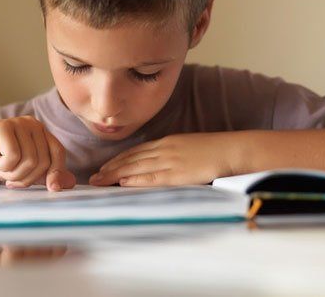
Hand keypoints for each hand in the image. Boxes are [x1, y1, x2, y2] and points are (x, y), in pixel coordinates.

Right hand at [0, 116, 75, 190]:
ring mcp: (18, 123)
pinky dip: (3, 167)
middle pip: (44, 160)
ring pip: (30, 160)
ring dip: (13, 174)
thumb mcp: (23, 172)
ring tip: (1, 169)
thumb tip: (71, 183)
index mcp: (40, 131)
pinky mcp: (3, 127)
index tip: (50, 189)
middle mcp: (32, 124)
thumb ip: (46, 175)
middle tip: (10, 178)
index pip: (58, 153)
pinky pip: (14, 157)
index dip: (56, 173)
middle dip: (27, 178)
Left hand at [89, 133, 237, 186]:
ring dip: (116, 174)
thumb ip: (171, 151)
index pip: (136, 151)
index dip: (119, 159)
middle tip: (94, 177)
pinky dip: (135, 180)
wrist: (230, 149)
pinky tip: (123, 183)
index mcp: (166, 142)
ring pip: (136, 168)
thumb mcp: (187, 144)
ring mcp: (170, 161)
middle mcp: (164, 150)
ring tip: (100, 181)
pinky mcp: (178, 174)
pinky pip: (152, 178)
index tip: (105, 166)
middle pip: (131, 159)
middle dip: (111, 168)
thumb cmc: (212, 149)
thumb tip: (159, 160)